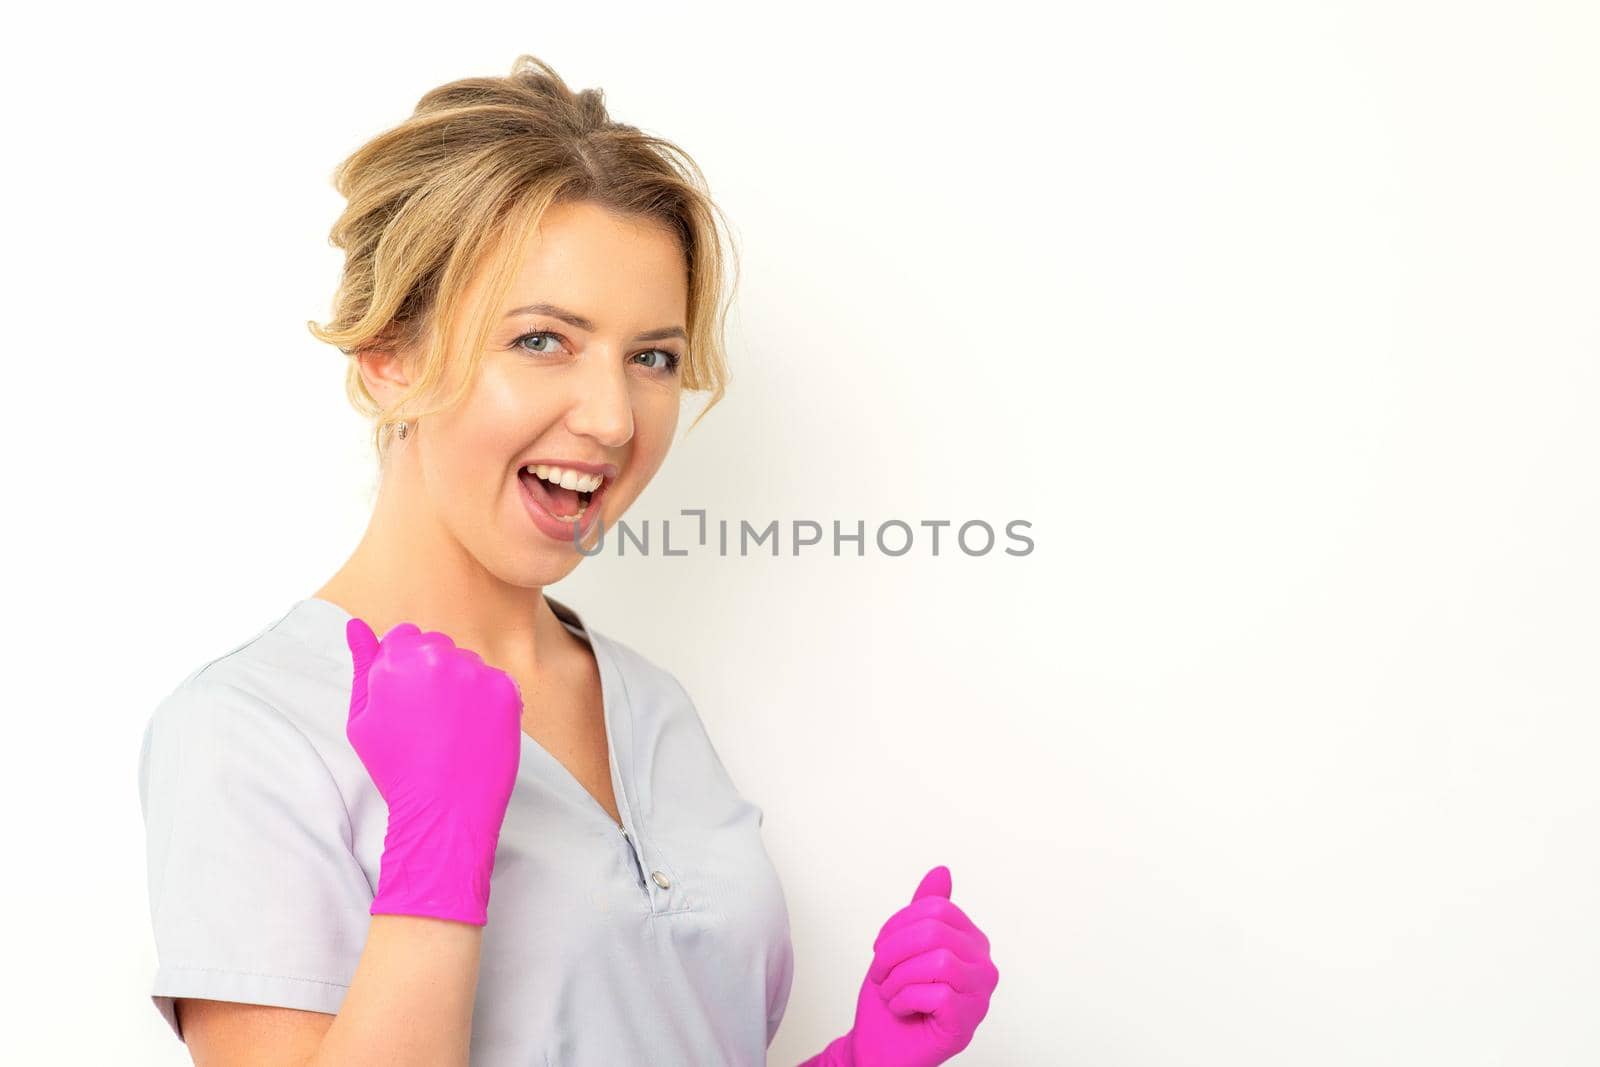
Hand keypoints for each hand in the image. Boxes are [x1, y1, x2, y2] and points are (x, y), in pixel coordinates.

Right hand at [345, 617, 524, 925]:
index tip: (405, 698)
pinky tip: (472, 731)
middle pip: (437, 645)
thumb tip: (355, 624)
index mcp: (400, 659)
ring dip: (460, 684)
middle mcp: (442, 657)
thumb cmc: (397, 769)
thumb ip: (361, 666)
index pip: (405, 636)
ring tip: (449, 728)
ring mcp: (479, 673)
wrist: (444, 811)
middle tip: (426, 716)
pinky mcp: (508, 691)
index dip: (402, 666)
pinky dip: (486, 701)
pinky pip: (495, 682)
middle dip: (430, 670)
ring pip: (468, 663)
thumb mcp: (363, 720)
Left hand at [839, 865, 998, 1066]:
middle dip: (893, 952)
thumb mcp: (902, 945)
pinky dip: (905, 1000)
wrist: (879, 1048)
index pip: (938, 909)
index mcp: (972, 942)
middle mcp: (984, 966)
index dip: (899, 924)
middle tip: (881, 973)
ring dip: (899, 978)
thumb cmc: (893, 999)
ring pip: (937, 961)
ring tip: (892, 992)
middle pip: (935, 932)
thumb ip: (925, 909)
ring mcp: (979, 996)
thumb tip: (942, 871)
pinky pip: (936, 993)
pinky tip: (903, 1010)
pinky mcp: (967, 1022)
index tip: (881, 947)